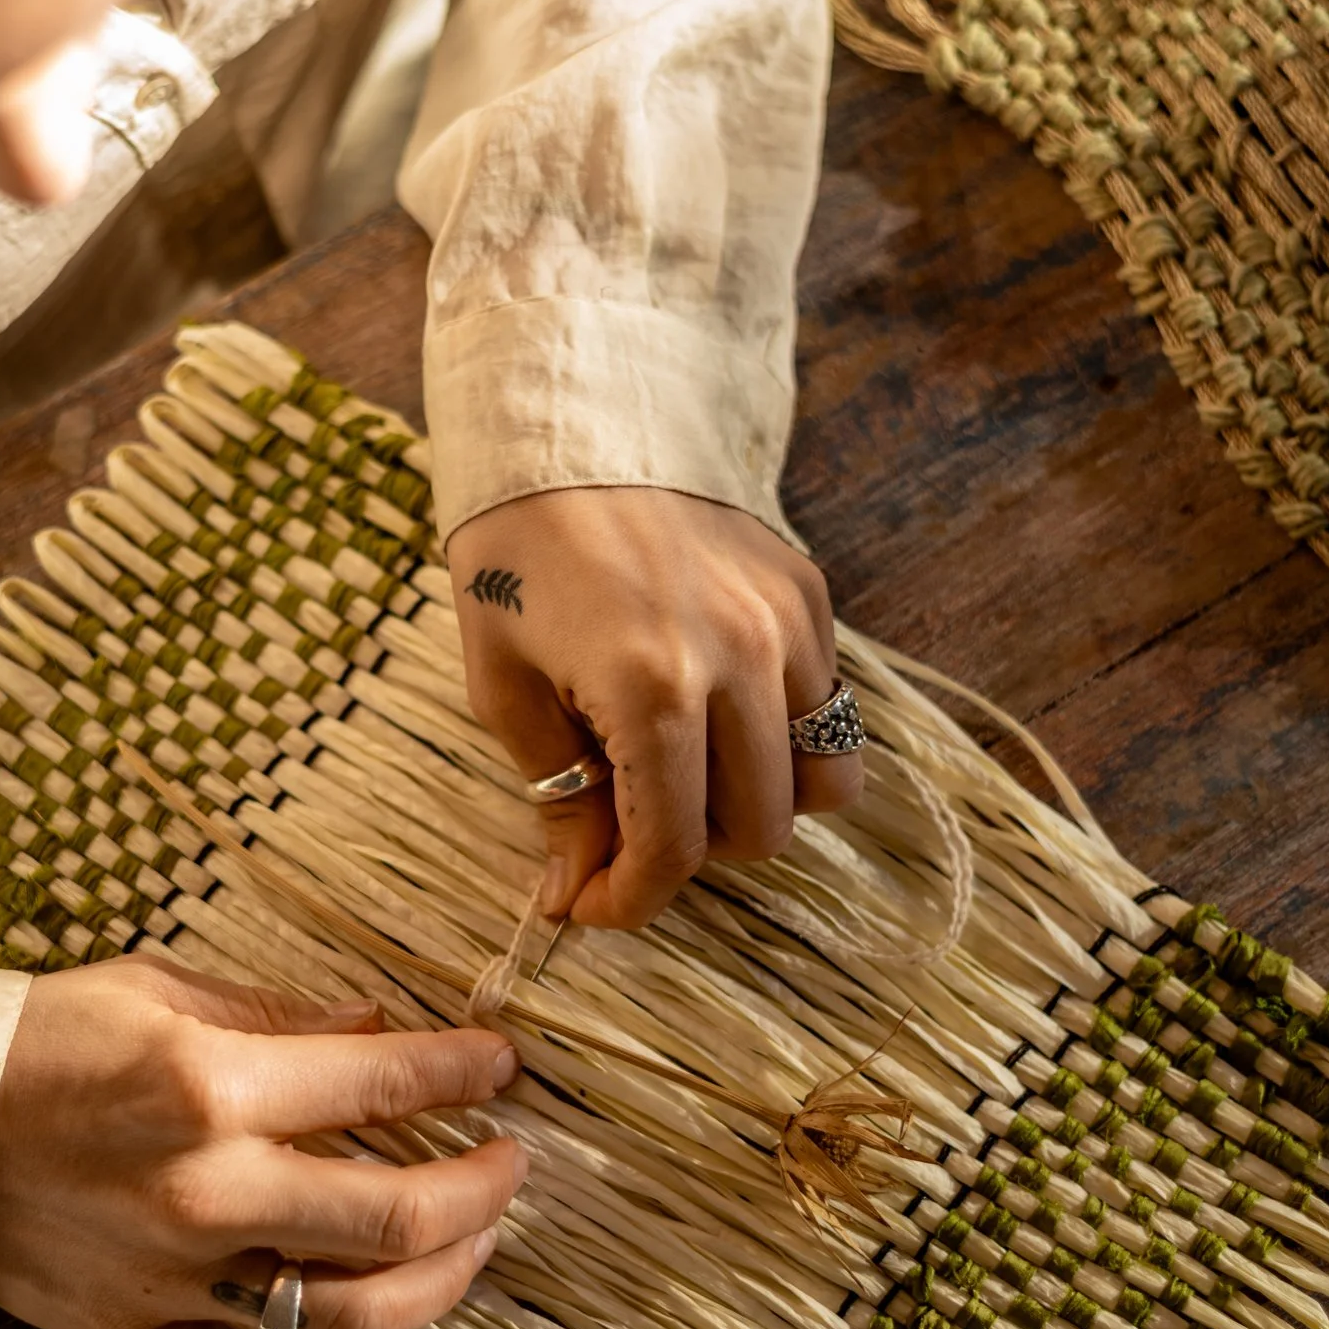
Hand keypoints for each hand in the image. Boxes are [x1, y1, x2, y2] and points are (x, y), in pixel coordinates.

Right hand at [0, 957, 526, 1328]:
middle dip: (484, 1188)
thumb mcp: (159, 991)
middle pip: (398, 1217)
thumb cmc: (35, 1039)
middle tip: (511, 1162)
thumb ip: (278, 1017)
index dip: (464, 1071)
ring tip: (467, 1246)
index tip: (500, 1065)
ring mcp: (173, 1278)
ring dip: (438, 1283)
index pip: (384, 1083)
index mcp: (210, 1085)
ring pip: (351, 1316)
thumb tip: (376, 1028)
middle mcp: (205, 1190)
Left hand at [448, 487, 860, 928]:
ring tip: (683, 772)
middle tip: (625, 826)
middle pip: (758, 829)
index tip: (592, 905)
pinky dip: (780, 739)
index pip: (674, 848)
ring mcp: (786, 626)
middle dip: (690, 853)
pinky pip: (826, 710)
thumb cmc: (514, 554)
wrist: (571, 424)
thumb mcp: (501, 682)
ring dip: (753, 804)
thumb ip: (558, 794)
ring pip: (821, 782)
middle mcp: (737, 660)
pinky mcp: (809, 595)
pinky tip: (712, 710)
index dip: (632, 900)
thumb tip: (579, 889)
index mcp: (649, 687)